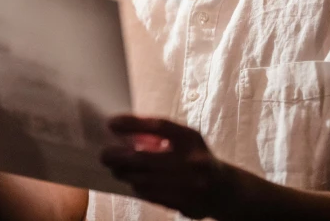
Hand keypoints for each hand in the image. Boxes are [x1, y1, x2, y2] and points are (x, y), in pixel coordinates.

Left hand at [100, 115, 231, 219]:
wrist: (225, 189)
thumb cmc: (195, 157)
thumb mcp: (184, 140)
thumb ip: (158, 136)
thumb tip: (122, 132)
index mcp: (192, 139)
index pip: (159, 126)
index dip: (132, 123)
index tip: (111, 123)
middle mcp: (194, 161)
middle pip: (145, 158)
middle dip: (119, 157)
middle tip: (104, 155)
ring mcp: (191, 186)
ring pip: (144, 181)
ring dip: (126, 174)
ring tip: (117, 170)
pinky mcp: (186, 205)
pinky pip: (152, 196)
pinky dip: (138, 188)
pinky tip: (133, 182)